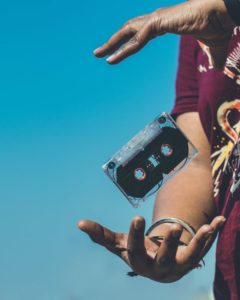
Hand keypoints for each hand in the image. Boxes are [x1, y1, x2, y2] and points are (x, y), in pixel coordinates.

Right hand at [78, 215, 224, 281]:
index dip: (135, 236)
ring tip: (207, 227)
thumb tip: (79, 223)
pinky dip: (212, 235)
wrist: (158, 265)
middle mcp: (161, 268)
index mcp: (140, 262)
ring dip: (198, 241)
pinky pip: (204, 247)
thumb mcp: (118, 243)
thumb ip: (100, 235)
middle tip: (171, 228)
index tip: (137, 218)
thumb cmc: (136, 251)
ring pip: (190, 255)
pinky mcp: (192, 258)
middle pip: (164, 259)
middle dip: (168, 245)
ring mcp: (179, 265)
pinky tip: (219, 220)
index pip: (135, 251)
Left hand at [94, 0, 234, 68]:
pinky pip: (137, 38)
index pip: (140, 33)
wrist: (225, 12)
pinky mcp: (159, 22)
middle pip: (128, 30)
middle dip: (112, 42)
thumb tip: (219, 68)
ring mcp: (156, 19)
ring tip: (97, 55)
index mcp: (165, 23)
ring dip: (111, 44)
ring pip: (127, 32)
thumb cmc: (219, 24)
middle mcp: (157, 19)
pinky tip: (112, 58)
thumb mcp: (213, 47)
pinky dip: (124, 49)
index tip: (117, 52)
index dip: (127, 42)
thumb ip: (213, 57)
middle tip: (98, 53)